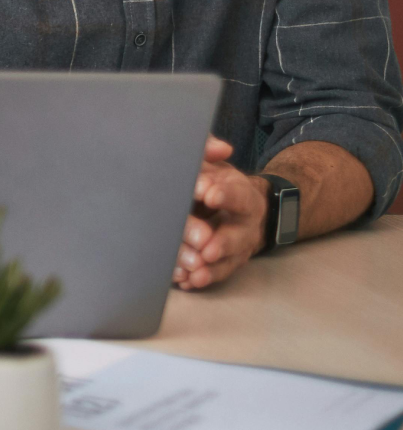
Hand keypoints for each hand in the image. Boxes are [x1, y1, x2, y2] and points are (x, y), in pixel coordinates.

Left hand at [176, 136, 267, 290]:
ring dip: (210, 266)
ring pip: (226, 261)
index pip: (239, 195)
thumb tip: (220, 148)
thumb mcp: (213, 163)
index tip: (206, 192)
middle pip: (237, 236)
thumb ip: (210, 150)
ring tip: (194, 269)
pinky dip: (200, 278)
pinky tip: (186, 280)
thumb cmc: (214, 181)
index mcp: (243, 196)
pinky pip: (214, 274)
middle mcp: (244, 225)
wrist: (229, 205)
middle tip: (204, 244)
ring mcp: (236, 248)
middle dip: (221, 241)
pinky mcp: (224, 264)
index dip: (225, 195)